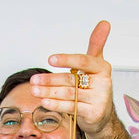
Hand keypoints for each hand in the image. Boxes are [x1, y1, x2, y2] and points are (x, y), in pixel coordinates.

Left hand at [31, 20, 115, 138]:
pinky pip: (71, 108)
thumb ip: (96, 44)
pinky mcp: (93, 113)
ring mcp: (99, 99)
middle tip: (34, 79)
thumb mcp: (96, 64)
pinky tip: (44, 101)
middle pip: (72, 79)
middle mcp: (103, 83)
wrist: (102, 115)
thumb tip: (104, 23)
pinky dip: (56, 105)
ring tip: (34, 90)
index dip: (66, 60)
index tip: (50, 59)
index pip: (83, 61)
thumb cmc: (94, 86)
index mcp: (102, 68)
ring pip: (69, 94)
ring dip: (49, 92)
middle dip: (50, 80)